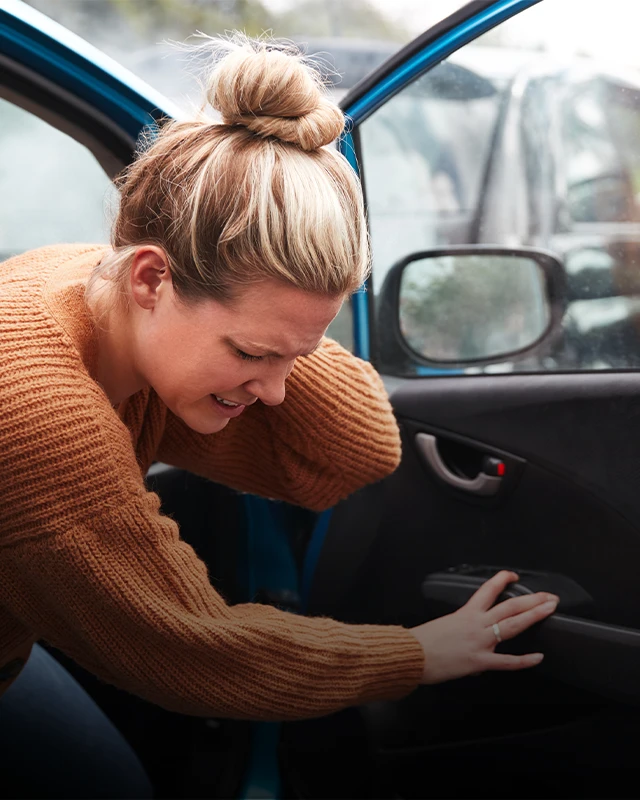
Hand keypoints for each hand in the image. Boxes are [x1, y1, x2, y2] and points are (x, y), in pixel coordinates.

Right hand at [409, 570, 557, 683]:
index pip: (487, 590)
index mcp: (465, 613)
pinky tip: (538, 657)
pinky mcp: (479, 661)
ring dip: (533, 616)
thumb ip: (461, 633)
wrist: (412, 654)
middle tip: (549, 596)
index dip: (502, 580)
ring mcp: (480, 641)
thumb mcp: (443, 628)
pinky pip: (507, 661)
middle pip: (509, 606)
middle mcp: (476, 623)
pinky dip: (524, 660)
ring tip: (549, 609)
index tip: (513, 576)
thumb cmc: (422, 642)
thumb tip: (471, 644)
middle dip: (532, 599)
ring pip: (512, 625)